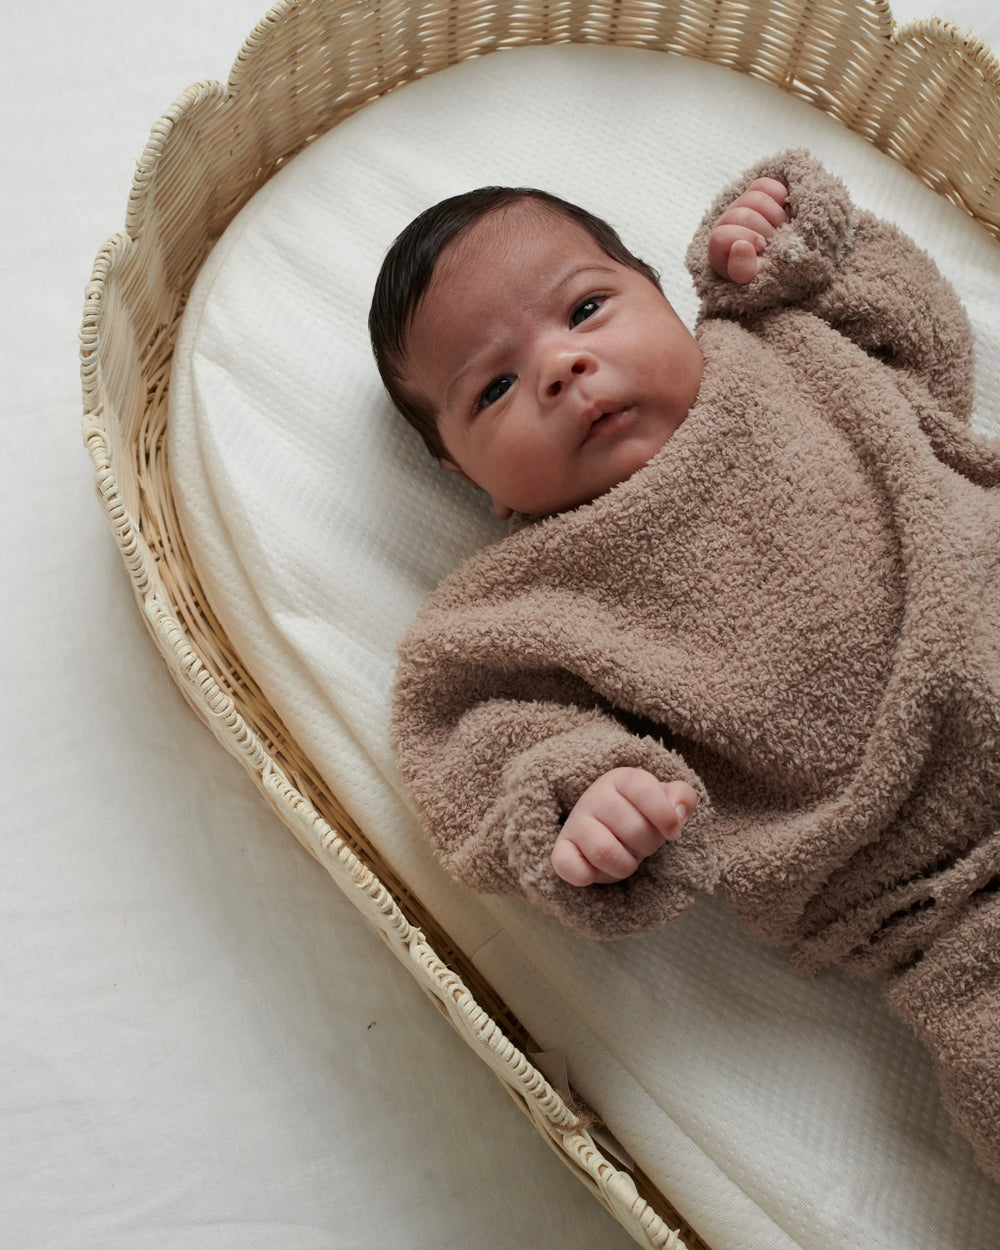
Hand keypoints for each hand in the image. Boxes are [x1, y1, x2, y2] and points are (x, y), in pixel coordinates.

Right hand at [551, 768, 697, 886]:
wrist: (606, 827)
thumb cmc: (641, 814)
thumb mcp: (666, 799)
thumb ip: (682, 797)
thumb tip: (678, 811)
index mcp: (622, 779)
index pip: (644, 788)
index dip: (665, 814)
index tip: (674, 832)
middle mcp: (595, 796)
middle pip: (634, 829)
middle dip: (648, 846)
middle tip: (643, 845)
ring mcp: (576, 822)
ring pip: (605, 851)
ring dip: (625, 865)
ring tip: (625, 859)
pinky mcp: (562, 849)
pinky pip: (568, 866)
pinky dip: (585, 876)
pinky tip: (595, 873)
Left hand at [708, 177, 788, 283]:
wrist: (786, 260)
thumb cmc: (767, 274)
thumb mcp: (755, 279)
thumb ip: (742, 269)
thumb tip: (740, 246)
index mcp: (719, 248)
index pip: (722, 236)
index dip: (745, 240)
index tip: (762, 249)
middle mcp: (726, 223)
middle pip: (744, 215)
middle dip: (766, 231)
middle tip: (775, 243)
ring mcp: (742, 205)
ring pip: (756, 198)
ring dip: (776, 216)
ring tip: (782, 230)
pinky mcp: (759, 192)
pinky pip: (767, 185)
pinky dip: (781, 198)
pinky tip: (785, 215)